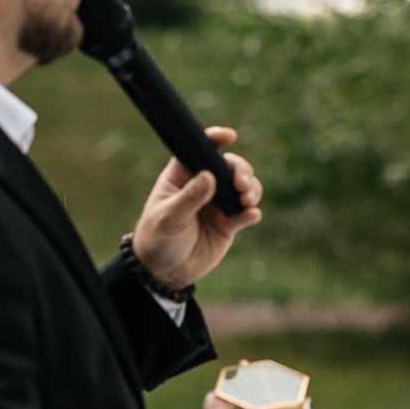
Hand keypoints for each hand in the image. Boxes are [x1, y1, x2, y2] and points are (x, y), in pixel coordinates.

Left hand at [132, 127, 262, 293]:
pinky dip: (252, 212)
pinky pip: (246, 213)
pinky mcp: (229, 223)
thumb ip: (189, 198)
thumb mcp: (169, 218)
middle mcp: (203, 186)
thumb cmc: (157, 240)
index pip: (198, 151)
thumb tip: (209, 176)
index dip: (214, 140)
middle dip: (241, 171)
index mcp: (182, 177)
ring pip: (243, 186)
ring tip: (248, 200)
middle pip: (229, 166)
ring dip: (251, 189)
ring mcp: (218, 204)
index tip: (229, 135)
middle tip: (241, 185)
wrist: (165, 272)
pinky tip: (251, 215)